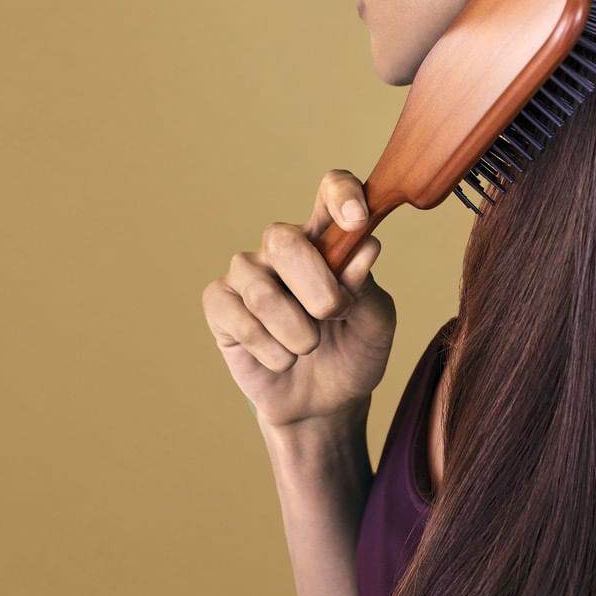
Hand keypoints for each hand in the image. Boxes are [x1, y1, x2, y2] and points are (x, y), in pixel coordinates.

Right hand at [201, 169, 396, 428]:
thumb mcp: (375, 324)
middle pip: (284, 238)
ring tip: (308, 348)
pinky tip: (280, 359)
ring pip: (261, 289)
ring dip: (295, 331)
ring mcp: (249, 272)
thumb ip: (368, 287)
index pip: (331, 190)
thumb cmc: (353, 352)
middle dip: (316, 286)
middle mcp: (285, 247)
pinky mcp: (221, 304)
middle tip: (332, 314)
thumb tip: (366, 246)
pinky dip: (266, 347)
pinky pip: (234, 315)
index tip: (357, 219)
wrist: (325, 405)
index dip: (341, 194)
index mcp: (328, 237)